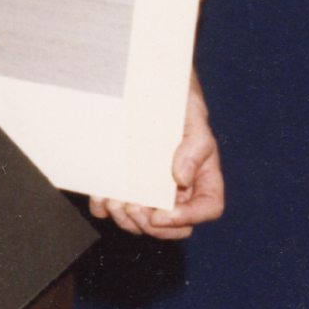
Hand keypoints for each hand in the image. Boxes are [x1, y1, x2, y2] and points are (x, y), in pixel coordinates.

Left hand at [89, 66, 223, 240]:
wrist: (144, 82)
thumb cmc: (175, 99)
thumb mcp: (192, 114)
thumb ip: (195, 146)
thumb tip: (182, 179)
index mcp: (202, 174)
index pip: (208, 207)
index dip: (187, 218)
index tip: (161, 214)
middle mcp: (179, 187)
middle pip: (174, 226)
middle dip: (152, 224)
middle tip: (134, 207)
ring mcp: (150, 187)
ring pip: (144, 222)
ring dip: (128, 220)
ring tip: (116, 202)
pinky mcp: (124, 183)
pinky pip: (115, 208)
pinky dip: (105, 208)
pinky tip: (100, 197)